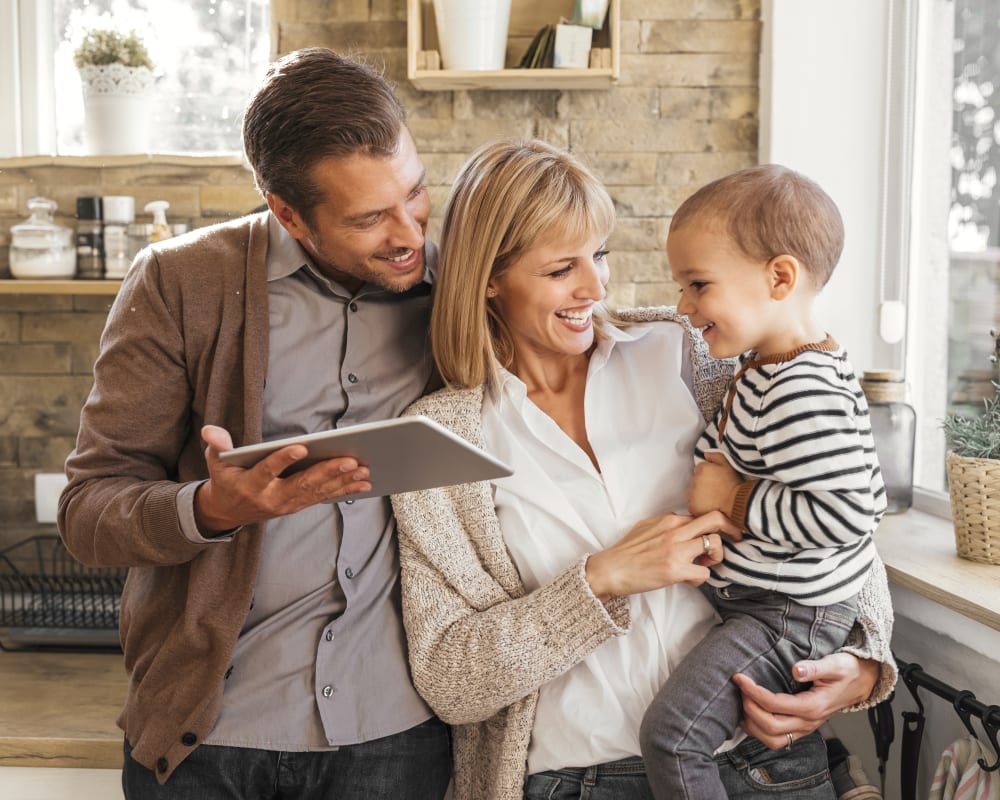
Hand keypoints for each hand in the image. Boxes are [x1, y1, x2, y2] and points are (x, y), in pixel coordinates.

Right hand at [193, 425, 372, 531]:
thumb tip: (211, 430)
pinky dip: (344, 491)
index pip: (267, 470)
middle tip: (350, 460)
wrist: (227, 512)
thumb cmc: (226, 479)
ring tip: (364, 470)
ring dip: (342, 482)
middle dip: (327, 472)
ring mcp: (287, 504)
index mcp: (250, 484)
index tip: (300, 447)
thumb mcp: (216, 462)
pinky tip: (363, 484)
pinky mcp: (298, 506)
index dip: (283, 460)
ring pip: (317, 493)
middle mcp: (271, 497)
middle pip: (302, 484)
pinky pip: (323, 498)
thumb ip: (217, 446)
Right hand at [585, 511, 741, 600]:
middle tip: (735, 540)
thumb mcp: (646, 527)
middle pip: (716, 519)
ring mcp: (676, 550)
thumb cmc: (626, 551)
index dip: (712, 527)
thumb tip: (682, 526)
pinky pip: (705, 573)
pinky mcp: (675, 569)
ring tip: (703, 566)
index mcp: (669, 519)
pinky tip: (688, 580)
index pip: (702, 515)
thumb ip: (666, 525)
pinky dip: (700, 578)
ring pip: (715, 545)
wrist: (610, 569)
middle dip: (731, 530)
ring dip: (716, 558)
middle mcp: (675, 530)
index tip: (714, 536)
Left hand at [688, 451, 741, 516]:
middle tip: (715, 490)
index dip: (707, 475)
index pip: (699, 469)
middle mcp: (694, 480)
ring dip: (699, 495)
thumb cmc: (733, 484)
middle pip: (695, 481)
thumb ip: (715, 456)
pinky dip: (698, 506)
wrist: (736, 503)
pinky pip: (693, 505)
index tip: (715, 480)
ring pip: (693, 493)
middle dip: (702, 484)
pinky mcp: (692, 506)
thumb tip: (706, 454)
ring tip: (713, 499)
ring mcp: (692, 494)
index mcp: (702, 469)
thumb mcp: (728, 465)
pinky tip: (709, 506)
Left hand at [734, 652, 880, 748]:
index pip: (775, 705)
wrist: (860, 683)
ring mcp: (805, 728)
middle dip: (750, 709)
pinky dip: (760, 732)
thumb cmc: (847, 672)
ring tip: (742, 705)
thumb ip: (815, 667)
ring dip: (753, 726)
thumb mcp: (835, 664)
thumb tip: (797, 670)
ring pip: (773, 740)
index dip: (754, 693)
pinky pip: (778, 739)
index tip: (740, 678)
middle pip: (771, 727)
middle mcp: (808, 722)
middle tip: (740, 689)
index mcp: (813, 706)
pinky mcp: (802, 728)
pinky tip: (751, 716)